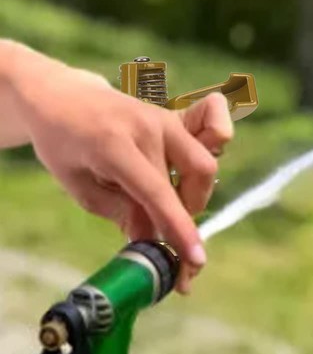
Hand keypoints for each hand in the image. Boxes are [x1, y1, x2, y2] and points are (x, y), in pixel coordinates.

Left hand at [1, 42, 232, 292]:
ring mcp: (164, 118)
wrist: (60, 95)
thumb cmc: (62, 143)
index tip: (195, 258)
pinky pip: (211, 137)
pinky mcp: (174, 118)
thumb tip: (154, 239)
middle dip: (184, 217)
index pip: (156, 192)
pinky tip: (190, 175)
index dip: (178, 227)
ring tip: (165, 205)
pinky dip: (207, 161)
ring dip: (193, 195)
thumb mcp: (78, 185)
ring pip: (203, 166)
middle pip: (188, 182)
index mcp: (113, 144)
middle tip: (164, 233)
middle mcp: (146, 127)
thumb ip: (119, 213)